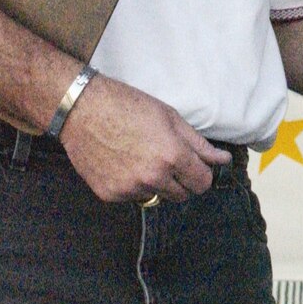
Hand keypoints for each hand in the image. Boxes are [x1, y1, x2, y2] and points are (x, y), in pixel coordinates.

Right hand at [59, 75, 230, 203]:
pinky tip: (123, 163)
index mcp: (172, 156)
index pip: (202, 183)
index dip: (202, 174)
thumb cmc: (127, 106)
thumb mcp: (170, 118)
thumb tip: (222, 159)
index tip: (195, 166)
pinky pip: (133, 197)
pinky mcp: (110, 194)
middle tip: (169, 161)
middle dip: (182, 181)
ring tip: (143, 158)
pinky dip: (133, 186)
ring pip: (158, 197)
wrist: (80, 109)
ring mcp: (129, 188)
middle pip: (183, 195)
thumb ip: (198, 144)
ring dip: (158, 184)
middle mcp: (152, 177)